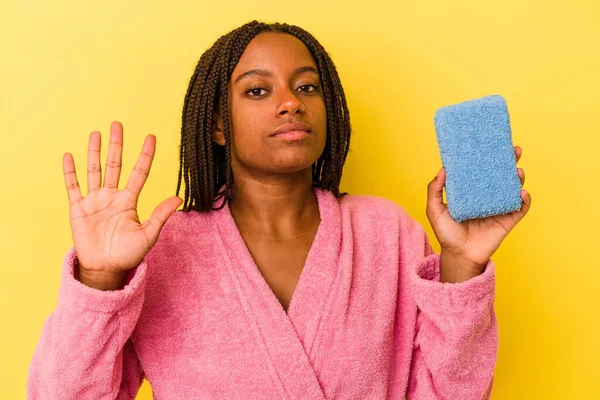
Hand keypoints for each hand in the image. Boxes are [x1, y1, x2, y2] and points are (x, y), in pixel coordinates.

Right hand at [63, 121, 181, 288]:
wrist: (106, 269)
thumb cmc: (128, 253)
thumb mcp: (148, 234)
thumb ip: (160, 215)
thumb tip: (178, 199)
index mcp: (129, 200)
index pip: (139, 172)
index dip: (145, 155)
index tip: (151, 137)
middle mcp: (112, 196)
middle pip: (115, 165)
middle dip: (117, 145)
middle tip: (117, 124)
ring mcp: (94, 200)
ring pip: (94, 170)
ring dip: (94, 152)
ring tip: (96, 133)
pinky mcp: (78, 209)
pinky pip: (73, 187)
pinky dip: (70, 172)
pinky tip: (69, 156)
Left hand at [425, 146, 531, 281]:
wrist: (459, 255)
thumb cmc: (446, 233)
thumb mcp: (434, 209)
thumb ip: (435, 190)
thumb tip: (443, 169)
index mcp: (472, 191)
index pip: (482, 170)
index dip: (488, 157)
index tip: (491, 143)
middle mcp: (487, 196)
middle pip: (501, 175)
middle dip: (509, 161)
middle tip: (514, 150)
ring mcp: (499, 207)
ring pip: (513, 188)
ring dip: (518, 178)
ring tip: (517, 171)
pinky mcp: (508, 220)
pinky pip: (520, 208)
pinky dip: (524, 200)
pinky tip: (521, 193)